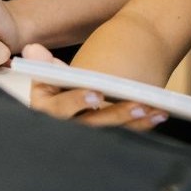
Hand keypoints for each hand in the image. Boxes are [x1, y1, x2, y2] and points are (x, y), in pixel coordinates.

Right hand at [22, 44, 169, 130]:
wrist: (75, 99)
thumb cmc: (61, 85)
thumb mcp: (51, 75)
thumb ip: (46, 64)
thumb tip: (32, 49)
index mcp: (46, 111)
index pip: (60, 109)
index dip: (77, 101)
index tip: (96, 92)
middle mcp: (65, 130)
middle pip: (90, 125)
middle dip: (114, 115)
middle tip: (135, 103)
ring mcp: (87, 138)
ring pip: (111, 133)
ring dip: (132, 122)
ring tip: (150, 108)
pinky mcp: (107, 141)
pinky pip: (126, 136)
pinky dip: (143, 126)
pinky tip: (158, 114)